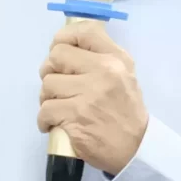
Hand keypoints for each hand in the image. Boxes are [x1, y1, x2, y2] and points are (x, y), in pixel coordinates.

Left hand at [36, 23, 147, 174]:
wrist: (136, 148)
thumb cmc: (125, 112)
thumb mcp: (123, 76)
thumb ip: (99, 58)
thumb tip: (64, 46)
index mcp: (115, 59)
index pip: (85, 32)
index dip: (64, 37)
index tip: (58, 50)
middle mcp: (103, 71)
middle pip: (56, 56)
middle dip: (50, 71)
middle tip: (57, 87)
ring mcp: (89, 93)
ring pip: (47, 84)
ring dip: (47, 98)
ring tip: (59, 108)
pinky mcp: (75, 115)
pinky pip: (45, 109)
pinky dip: (45, 120)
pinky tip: (54, 124)